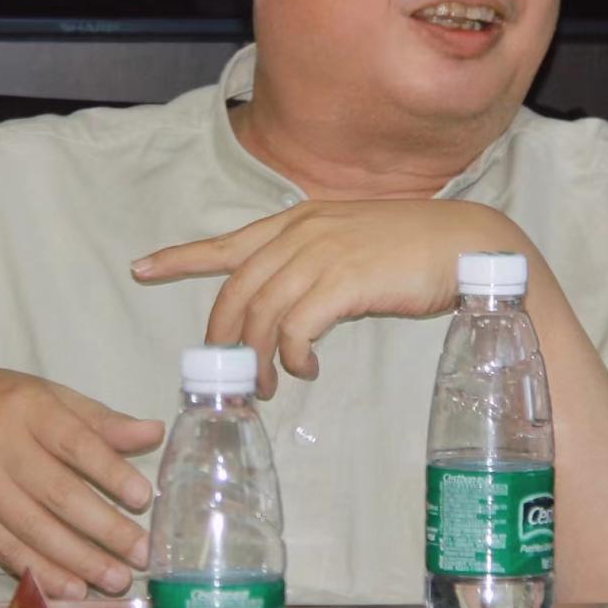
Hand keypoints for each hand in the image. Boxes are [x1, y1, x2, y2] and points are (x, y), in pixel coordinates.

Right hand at [0, 368, 163, 598]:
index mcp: (25, 407)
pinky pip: (7, 548)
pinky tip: (72, 587)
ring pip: (34, 529)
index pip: (74, 443)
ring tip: (117, 578)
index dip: (109, 472)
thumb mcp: (44, 395)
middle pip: (57, 493)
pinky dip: (41, 571)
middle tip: (141, 553)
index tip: (142, 499)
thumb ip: (98, 418)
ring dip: (79, 560)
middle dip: (104, 528)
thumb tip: (153, 432)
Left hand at [131, 200, 524, 397]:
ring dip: (258, 359)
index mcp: (296, 222)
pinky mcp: (344, 283)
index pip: (226, 243)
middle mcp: (300, 233)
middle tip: (229, 375)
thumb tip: (290, 308)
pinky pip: (296, 330)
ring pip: (261, 316)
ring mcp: (321, 255)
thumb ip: (313, 264)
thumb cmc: (412, 249)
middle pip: (235, 292)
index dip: (180, 258)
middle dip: (224, 338)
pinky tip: (306, 370)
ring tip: (267, 385)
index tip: (142, 269)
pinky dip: (292, 357)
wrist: (466, 243)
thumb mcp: (349, 244)